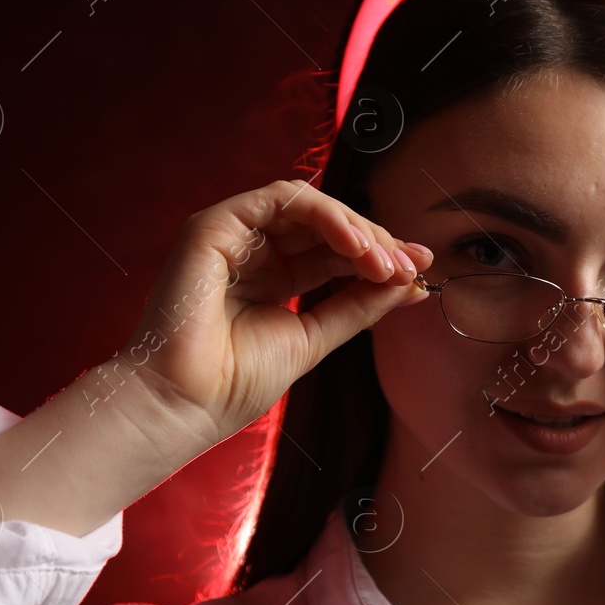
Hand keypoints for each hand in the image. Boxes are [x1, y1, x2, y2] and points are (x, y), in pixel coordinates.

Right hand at [121, 178, 430, 448]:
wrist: (185, 404)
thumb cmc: (235, 382)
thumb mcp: (315, 336)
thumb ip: (359, 306)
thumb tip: (412, 285)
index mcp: (272, 278)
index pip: (334, 252)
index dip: (378, 257)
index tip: (419, 272)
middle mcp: (253, 252)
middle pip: (326, 227)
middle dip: (375, 242)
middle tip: (410, 266)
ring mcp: (233, 236)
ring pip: (309, 206)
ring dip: (356, 229)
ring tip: (385, 261)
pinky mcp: (215, 226)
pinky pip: (281, 200)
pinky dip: (326, 216)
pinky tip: (356, 246)